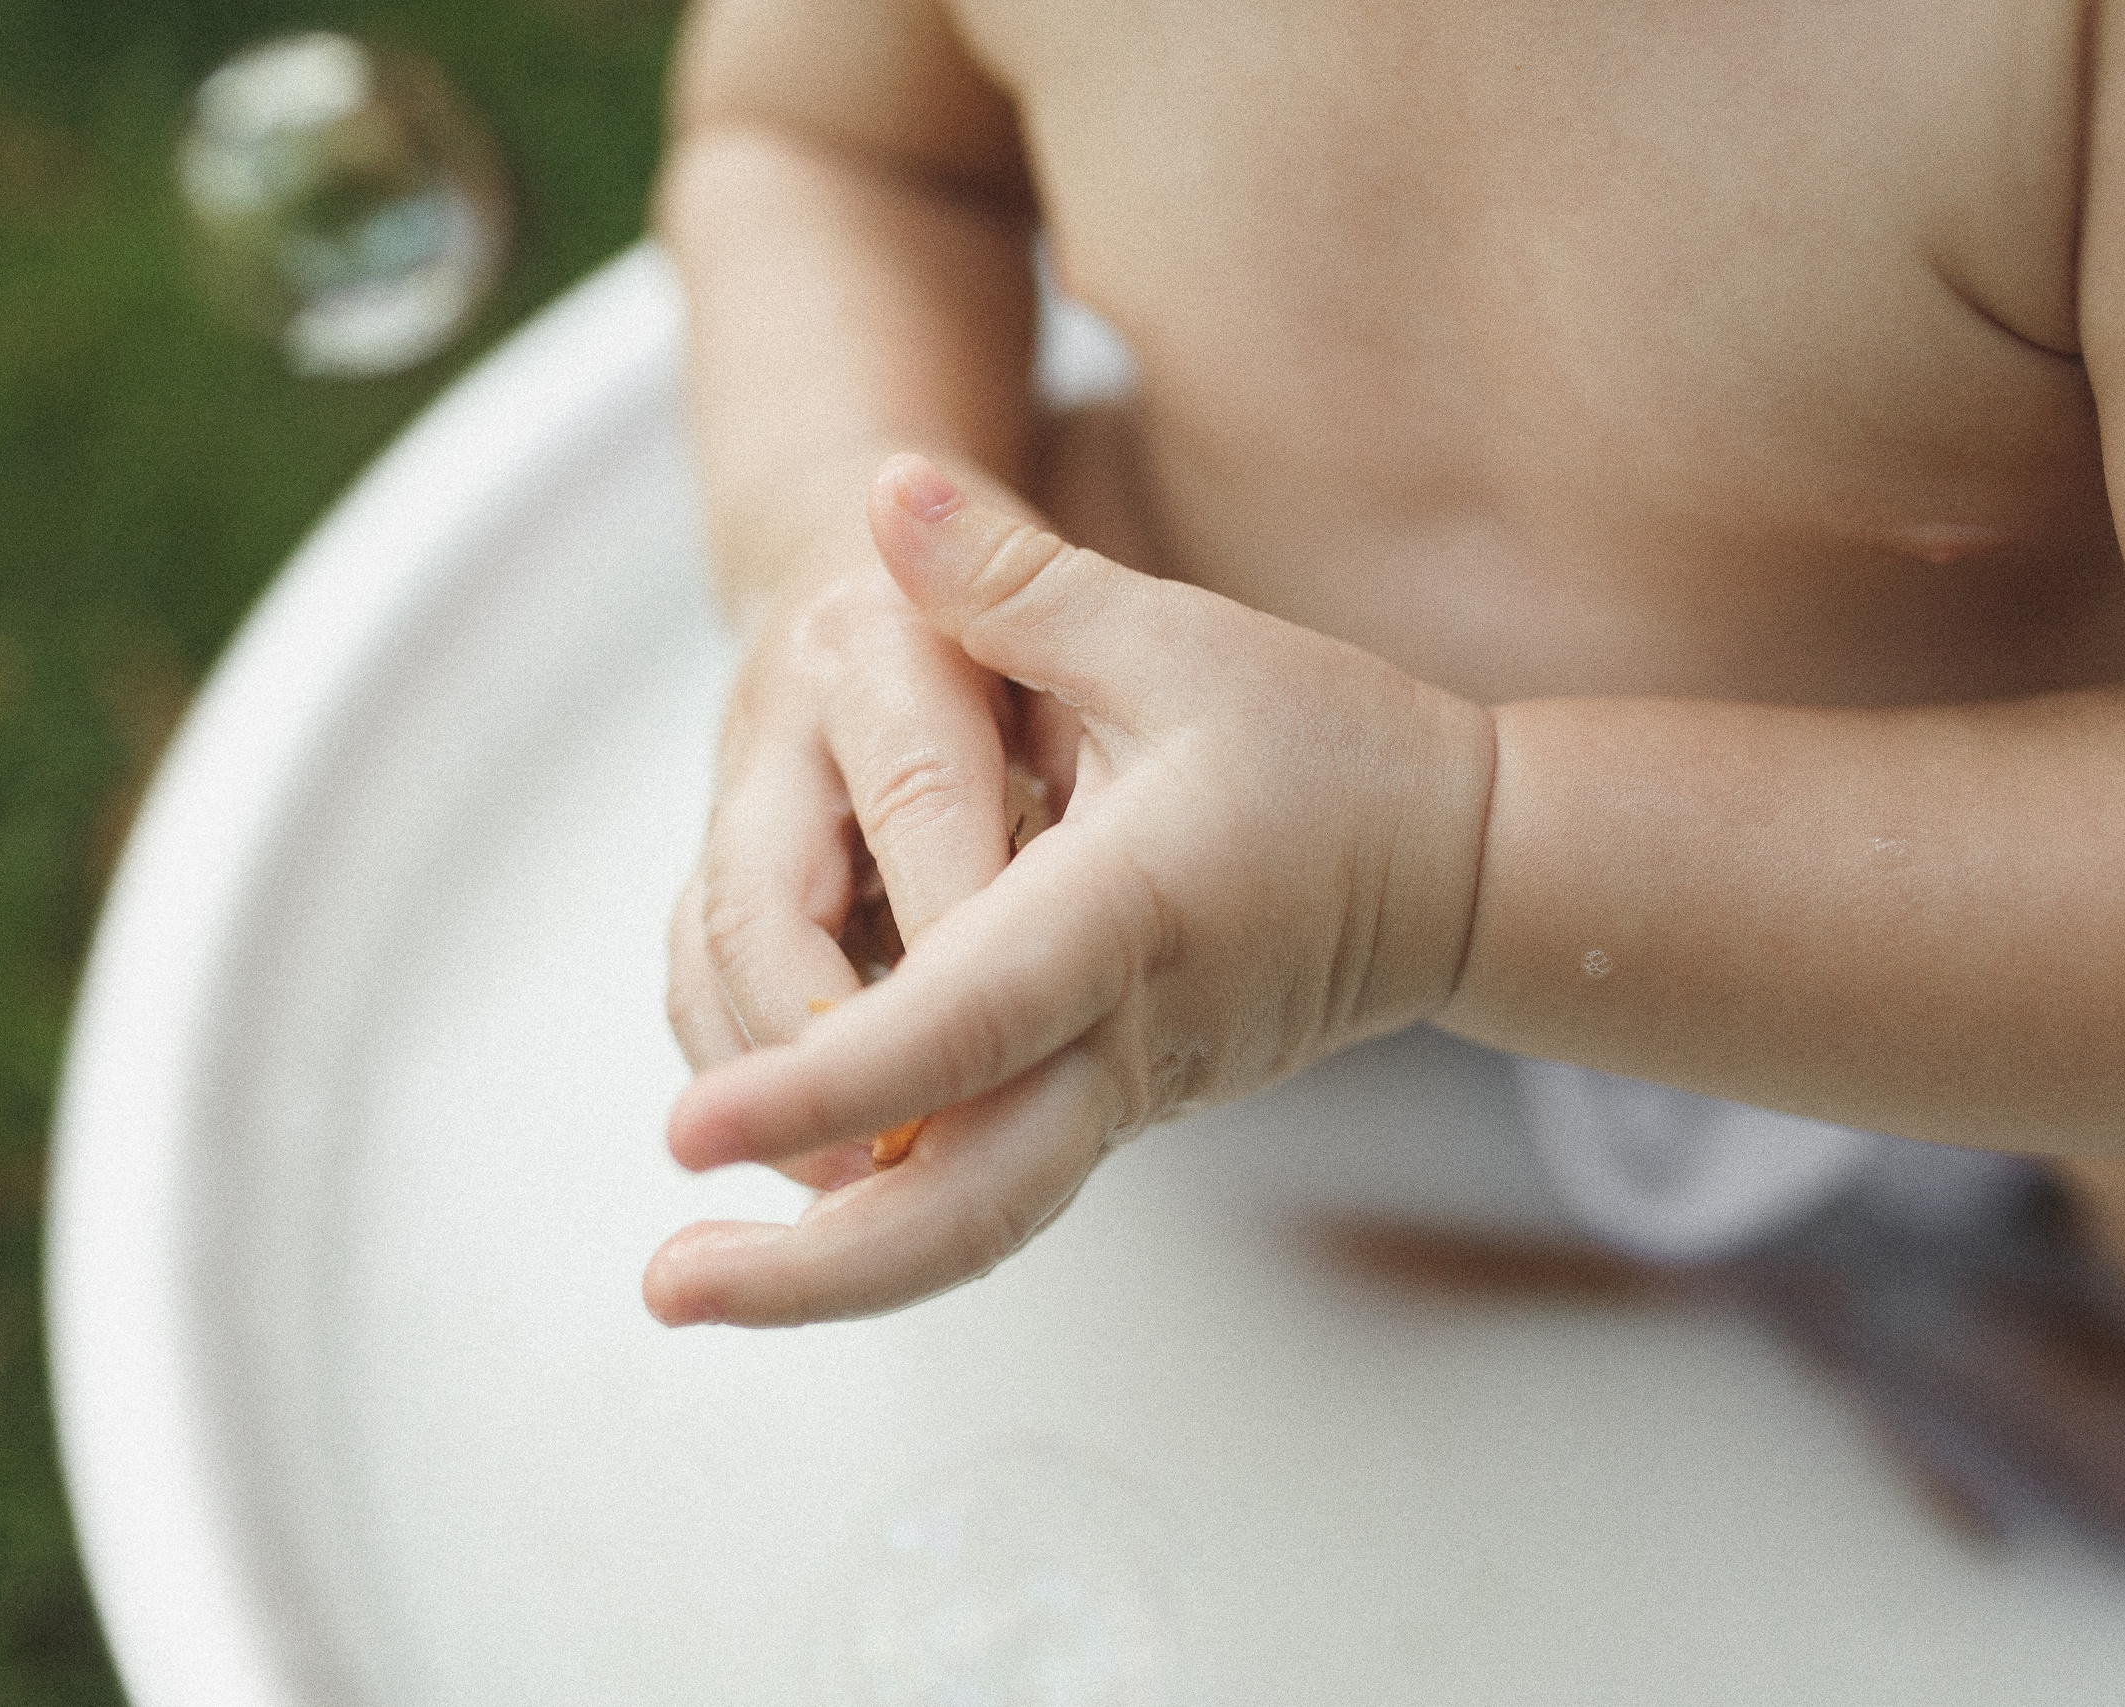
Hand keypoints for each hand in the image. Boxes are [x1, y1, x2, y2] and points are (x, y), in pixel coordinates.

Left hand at [645, 456, 1497, 1325]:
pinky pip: (1001, 1184)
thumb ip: (1012, 580)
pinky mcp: (1123, 1107)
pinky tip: (795, 1225)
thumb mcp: (1168, 636)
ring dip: (839, 1271)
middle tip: (667, 1287)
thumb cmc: (1321, 742)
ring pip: (983, 1220)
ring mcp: (1130, 1094)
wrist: (1456, 871)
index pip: (959, 1017)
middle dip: (815, 1270)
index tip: (689, 1128)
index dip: (821, 1077)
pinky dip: (897, 1221)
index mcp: (1127, 913)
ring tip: (695, 1282)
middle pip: (972, 1202)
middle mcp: (1126, 1034)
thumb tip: (880, 489)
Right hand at [664, 464, 1039, 1193]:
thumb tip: (975, 627)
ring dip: (771, 1093)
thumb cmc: (1011, 613)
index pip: (920, 799)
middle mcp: (780, 736)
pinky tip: (832, 1172)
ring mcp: (733, 814)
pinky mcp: (722, 881)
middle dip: (820, 1051)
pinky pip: (708, 997)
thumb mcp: (1065, 598)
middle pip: (761, 910)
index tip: (1007, 1047)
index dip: (959, 928)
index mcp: (874, 647)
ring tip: (856, 1202)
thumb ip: (1040, 612)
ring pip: (711, 967)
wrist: (860, 570)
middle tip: (895, 1165)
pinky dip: (760, 1090)